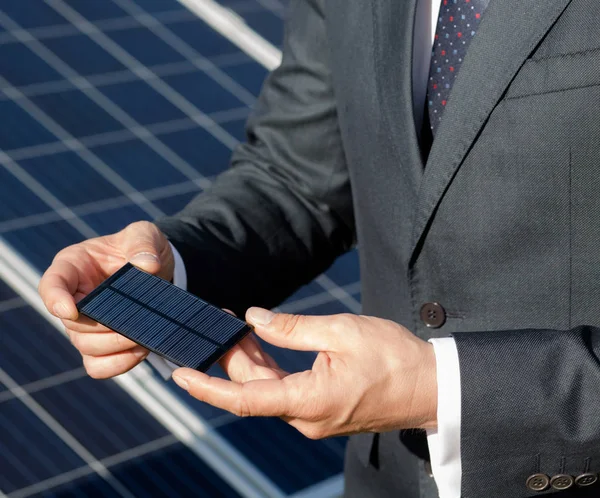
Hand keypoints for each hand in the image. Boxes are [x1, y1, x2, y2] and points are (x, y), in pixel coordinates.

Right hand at [39, 221, 173, 378]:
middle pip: (73, 324)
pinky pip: (98, 366)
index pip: (52, 285)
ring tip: (143, 337)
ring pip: (86, 347)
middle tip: (134, 323)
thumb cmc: (140, 247)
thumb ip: (143, 244)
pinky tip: (140, 351)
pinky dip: (118, 364)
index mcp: (73, 266)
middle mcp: (73, 297)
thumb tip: (147, 266)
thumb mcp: (143, 234)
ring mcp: (85, 325)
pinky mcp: (102, 344)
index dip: (55, 300)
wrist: (157, 268)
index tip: (71, 310)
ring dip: (115, 347)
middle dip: (104, 327)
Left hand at [172, 309, 437, 437]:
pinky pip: (286, 391)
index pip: (244, 399)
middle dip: (230, 358)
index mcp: (309, 401)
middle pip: (253, 389)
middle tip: (218, 321)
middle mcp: (306, 418)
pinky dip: (270, 369)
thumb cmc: (394, 357)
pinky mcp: (322, 410)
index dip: (208, 387)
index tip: (180, 374)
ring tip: (237, 327)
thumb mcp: (341, 331)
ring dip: (250, 361)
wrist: (431, 386)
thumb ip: (293, 328)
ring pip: (268, 390)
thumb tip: (255, 318)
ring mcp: (314, 417)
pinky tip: (261, 344)